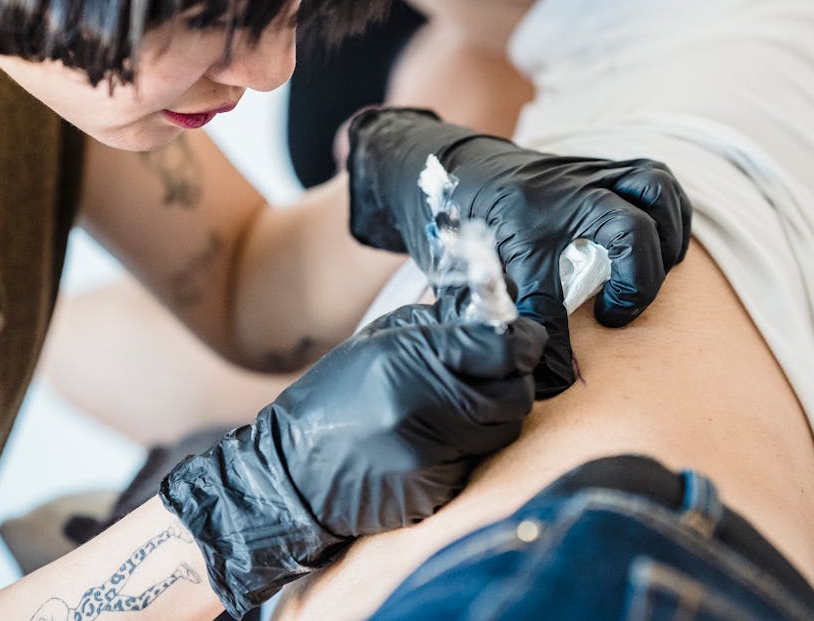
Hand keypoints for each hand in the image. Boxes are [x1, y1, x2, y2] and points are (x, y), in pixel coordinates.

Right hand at [159, 293, 546, 617]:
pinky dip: (467, 451)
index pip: (500, 347)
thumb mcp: (378, 342)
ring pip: (502, 432)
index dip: (522, 339)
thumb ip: (438, 328)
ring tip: (455, 407)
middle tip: (494, 374)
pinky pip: (476, 464)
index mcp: (408, 359)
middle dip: (512, 380)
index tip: (522, 337)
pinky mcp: (432, 493)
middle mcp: (423, 408)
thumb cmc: (335, 398)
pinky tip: (433, 443)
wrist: (291, 473)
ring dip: (492, 417)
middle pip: (514, 394)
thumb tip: (495, 321)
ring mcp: (430, 456)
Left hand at [346, 107, 691, 396]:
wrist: (445, 167)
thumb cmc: (453, 226)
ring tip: (649, 277)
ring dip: (665, 241)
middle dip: (637, 284)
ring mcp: (582, 174)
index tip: (559, 378)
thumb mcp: (459, 274)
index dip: (557, 354)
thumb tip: (522, 373)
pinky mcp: (597, 167)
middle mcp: (557, 194)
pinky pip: (653, 180)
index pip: (546, 301)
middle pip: (628, 231)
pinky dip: (670, 215)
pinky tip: (657, 247)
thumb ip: (486, 320)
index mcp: (515, 225)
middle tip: (612, 316)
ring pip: (653, 192)